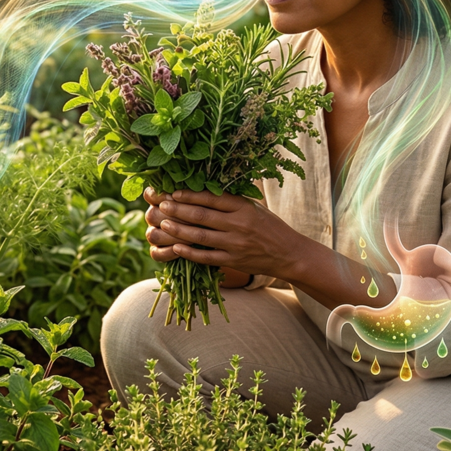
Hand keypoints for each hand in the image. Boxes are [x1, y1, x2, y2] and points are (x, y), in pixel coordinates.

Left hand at [143, 187, 298, 279]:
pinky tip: (176, 248)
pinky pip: (207, 257)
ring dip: (179, 230)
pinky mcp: (234, 261)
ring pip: (201, 236)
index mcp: (244, 207)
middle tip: (162, 205)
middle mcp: (239, 224)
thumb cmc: (269, 226)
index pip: (212, 198)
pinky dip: (190, 253)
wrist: (289, 253)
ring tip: (164, 224)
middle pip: (202, 216)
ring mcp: (236, 244)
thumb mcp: (254, 207)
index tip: (174, 192)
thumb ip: (232, 201)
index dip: (191, 195)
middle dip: (179, 210)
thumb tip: (203, 189)